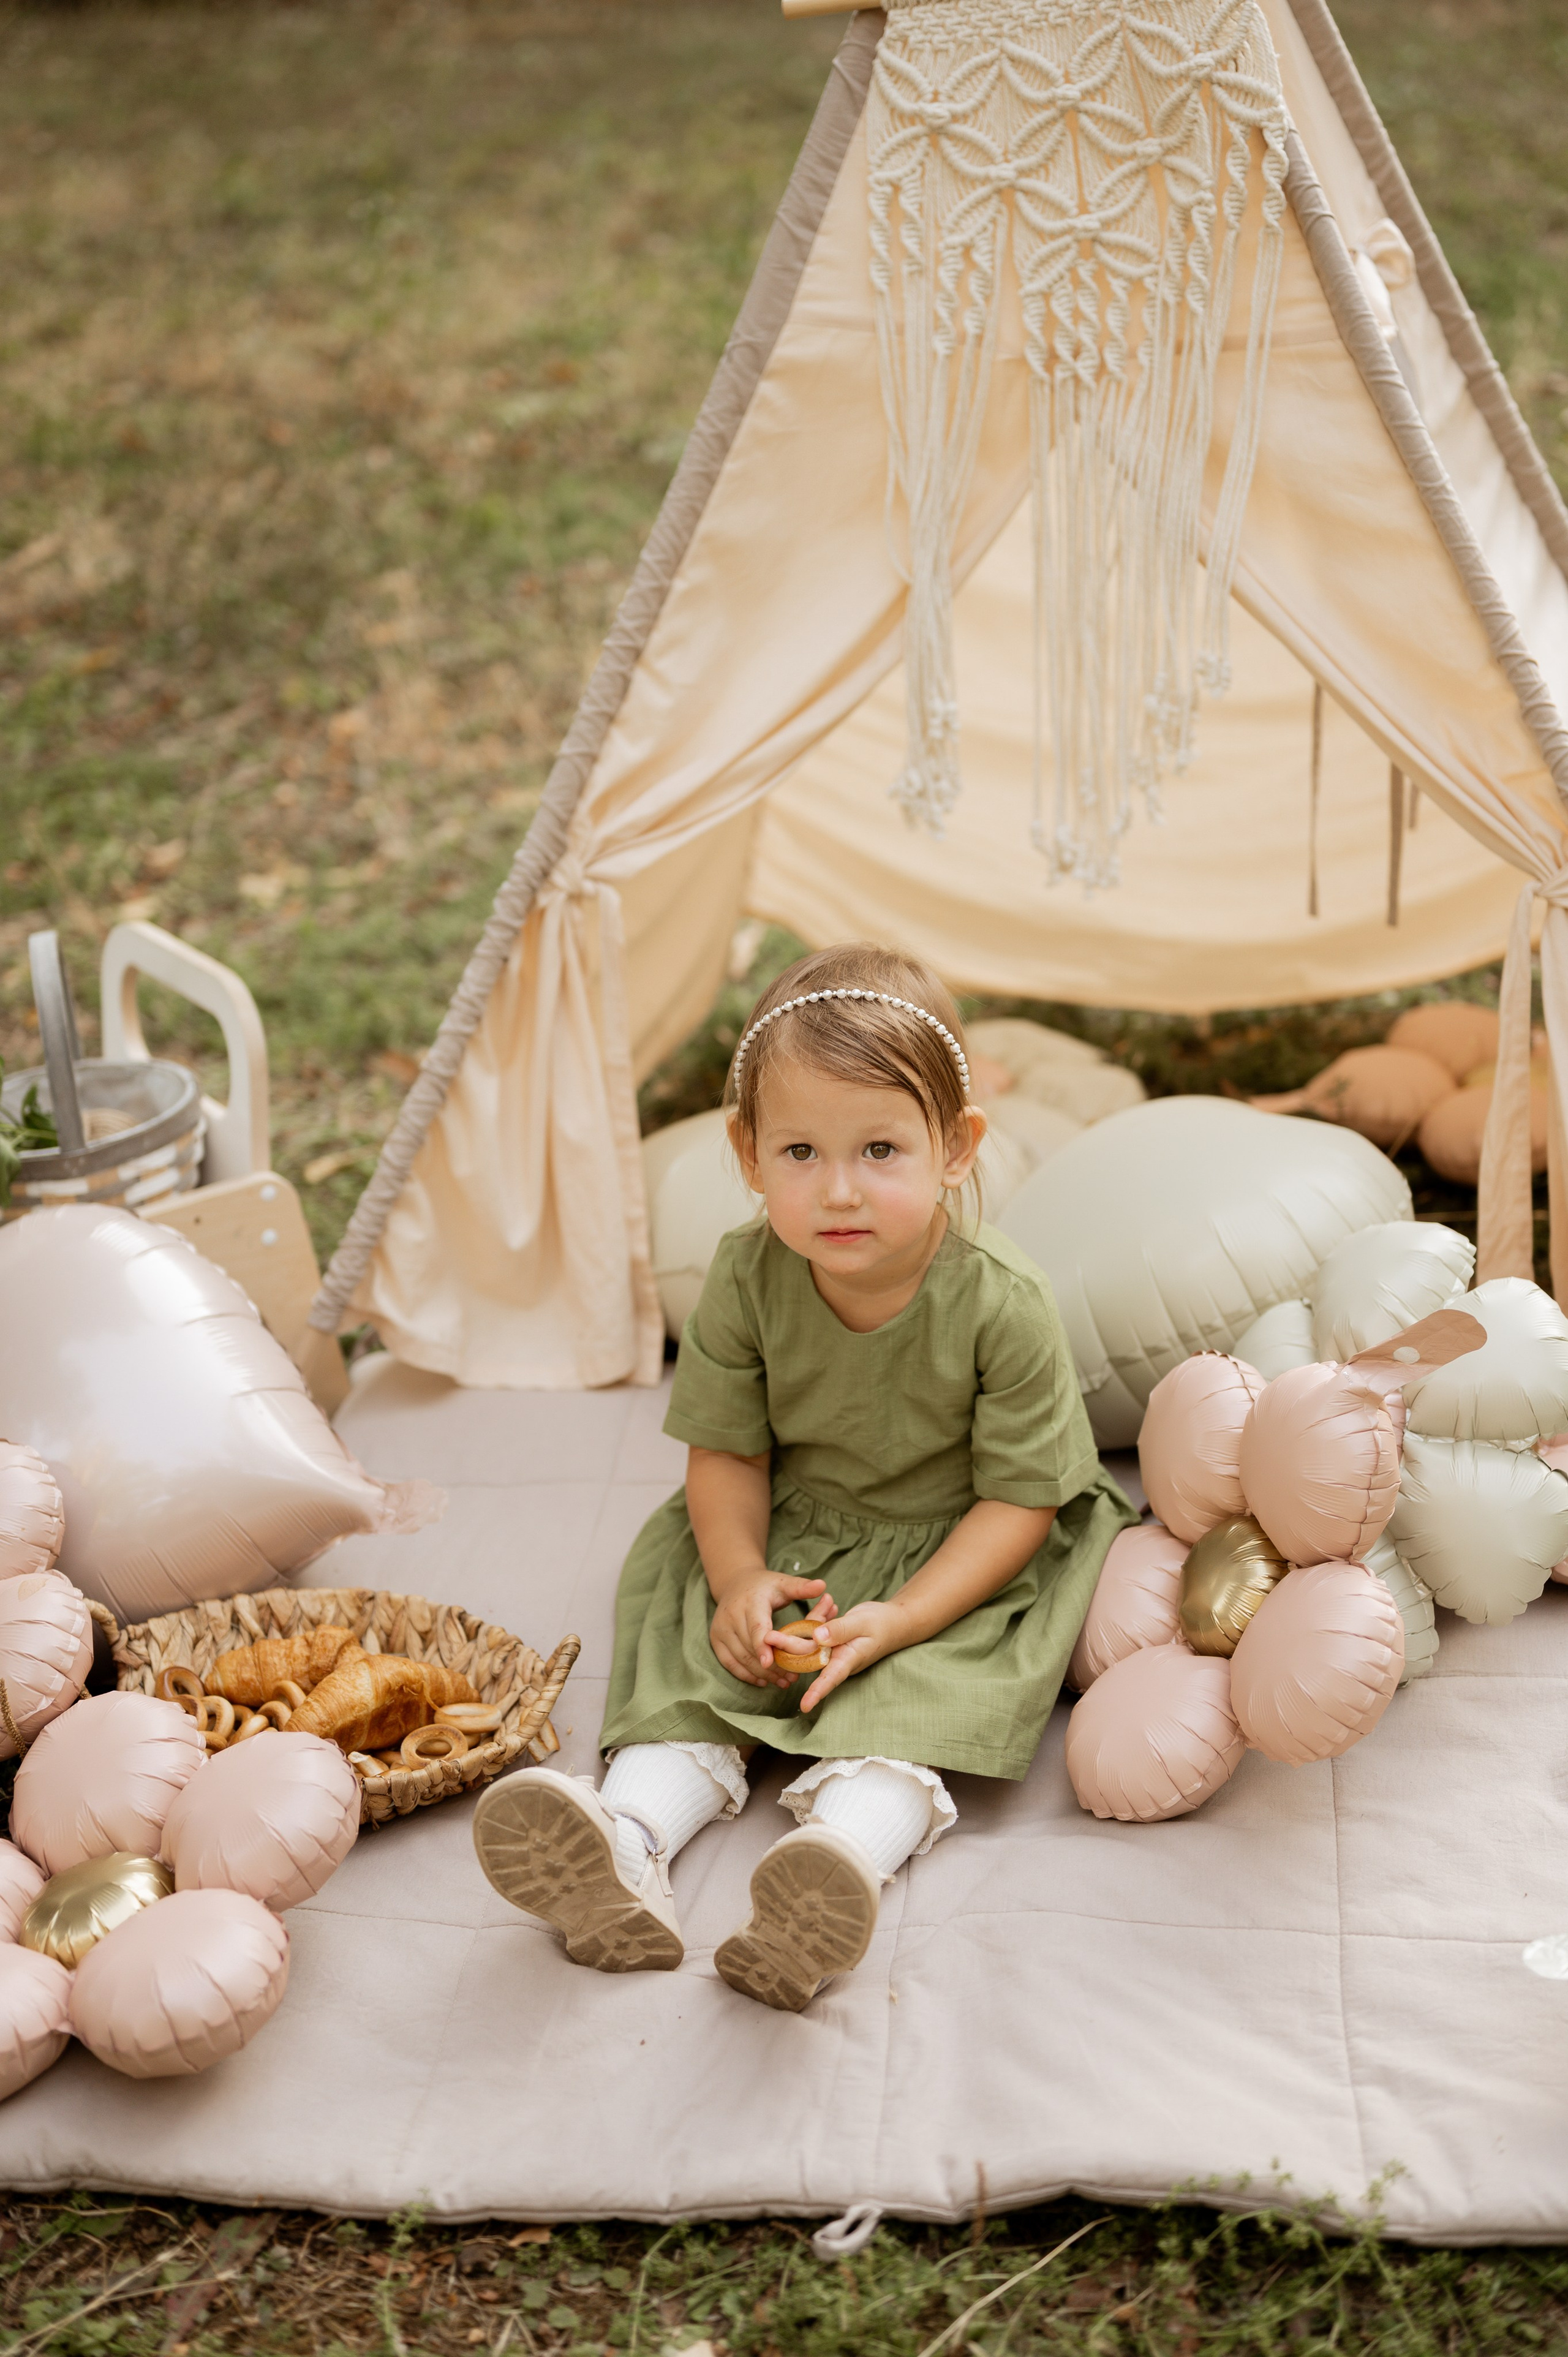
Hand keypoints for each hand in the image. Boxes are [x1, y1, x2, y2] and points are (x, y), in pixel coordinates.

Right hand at [709, 1568, 836, 1689]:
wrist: (734, 1583)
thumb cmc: (765, 1586)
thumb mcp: (783, 1583)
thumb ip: (801, 1587)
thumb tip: (822, 1586)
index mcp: (750, 1602)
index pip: (756, 1627)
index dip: (762, 1646)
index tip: (770, 1662)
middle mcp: (731, 1615)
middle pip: (750, 1647)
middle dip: (772, 1666)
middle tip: (793, 1677)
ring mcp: (720, 1629)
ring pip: (741, 1658)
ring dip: (762, 1674)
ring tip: (784, 1682)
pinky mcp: (715, 1640)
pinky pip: (730, 1663)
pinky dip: (746, 1674)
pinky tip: (764, 1681)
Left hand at [798, 1598, 909, 1712]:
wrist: (895, 1620)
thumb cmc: (883, 1624)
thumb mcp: (862, 1623)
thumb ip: (840, 1630)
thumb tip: (817, 1637)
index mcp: (848, 1660)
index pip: (830, 1679)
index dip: (817, 1692)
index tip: (803, 1706)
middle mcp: (837, 1658)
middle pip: (809, 1657)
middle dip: (790, 1647)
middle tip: (769, 1637)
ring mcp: (834, 1650)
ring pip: (810, 1642)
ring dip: (802, 1628)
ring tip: (790, 1622)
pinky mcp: (832, 1640)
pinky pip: (818, 1631)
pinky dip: (818, 1618)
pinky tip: (827, 1604)